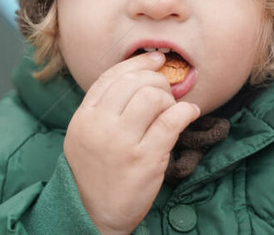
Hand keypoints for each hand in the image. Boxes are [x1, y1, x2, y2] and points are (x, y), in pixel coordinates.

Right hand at [63, 52, 200, 234]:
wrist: (93, 214)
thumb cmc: (95, 172)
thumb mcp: (86, 135)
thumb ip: (105, 108)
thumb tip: (141, 76)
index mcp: (84, 117)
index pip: (111, 76)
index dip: (137, 63)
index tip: (156, 59)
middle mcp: (100, 126)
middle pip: (135, 82)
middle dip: (157, 81)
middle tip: (165, 93)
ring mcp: (122, 142)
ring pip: (152, 96)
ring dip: (168, 99)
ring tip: (170, 110)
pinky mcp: (145, 159)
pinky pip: (171, 121)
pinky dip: (186, 112)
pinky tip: (189, 114)